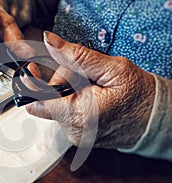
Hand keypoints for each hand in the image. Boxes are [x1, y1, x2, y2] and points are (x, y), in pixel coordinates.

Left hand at [26, 32, 155, 148]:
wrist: (156, 120)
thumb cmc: (139, 95)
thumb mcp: (112, 68)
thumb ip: (77, 56)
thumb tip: (50, 42)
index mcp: (79, 116)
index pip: (38, 99)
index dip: (32, 81)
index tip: (31, 67)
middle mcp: (73, 131)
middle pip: (46, 100)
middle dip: (59, 82)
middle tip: (85, 77)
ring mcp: (75, 136)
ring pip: (55, 106)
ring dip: (67, 92)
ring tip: (92, 89)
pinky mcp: (78, 136)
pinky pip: (64, 113)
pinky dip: (72, 102)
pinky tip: (91, 98)